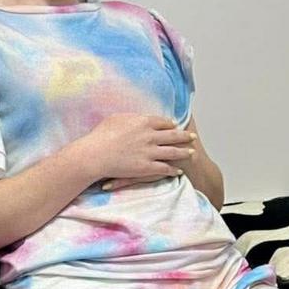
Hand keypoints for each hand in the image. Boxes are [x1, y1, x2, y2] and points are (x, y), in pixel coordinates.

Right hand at [72, 113, 195, 187]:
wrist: (95, 155)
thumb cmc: (101, 136)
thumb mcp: (116, 118)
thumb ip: (130, 117)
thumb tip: (136, 117)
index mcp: (144, 122)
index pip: (163, 122)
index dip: (171, 124)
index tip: (175, 126)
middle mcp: (151, 136)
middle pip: (173, 135)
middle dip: (185, 136)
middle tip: (193, 136)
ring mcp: (150, 152)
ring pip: (173, 152)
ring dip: (184, 152)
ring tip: (192, 153)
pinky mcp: (147, 167)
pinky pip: (165, 168)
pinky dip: (173, 169)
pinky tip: (179, 171)